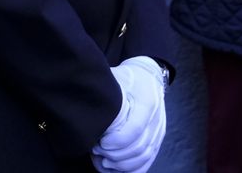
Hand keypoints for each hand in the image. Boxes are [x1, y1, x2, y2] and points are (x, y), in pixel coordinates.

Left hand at [94, 57, 165, 172]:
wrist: (149, 77)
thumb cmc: (128, 78)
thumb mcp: (116, 78)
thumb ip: (104, 92)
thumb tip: (82, 103)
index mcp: (147, 101)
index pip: (136, 128)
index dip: (117, 140)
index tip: (99, 142)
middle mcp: (157, 119)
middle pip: (139, 147)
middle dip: (115, 154)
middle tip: (96, 150)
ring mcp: (159, 131)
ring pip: (144, 156)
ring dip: (122, 164)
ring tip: (103, 161)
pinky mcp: (157, 140)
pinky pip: (148, 161)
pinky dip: (133, 169)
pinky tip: (116, 168)